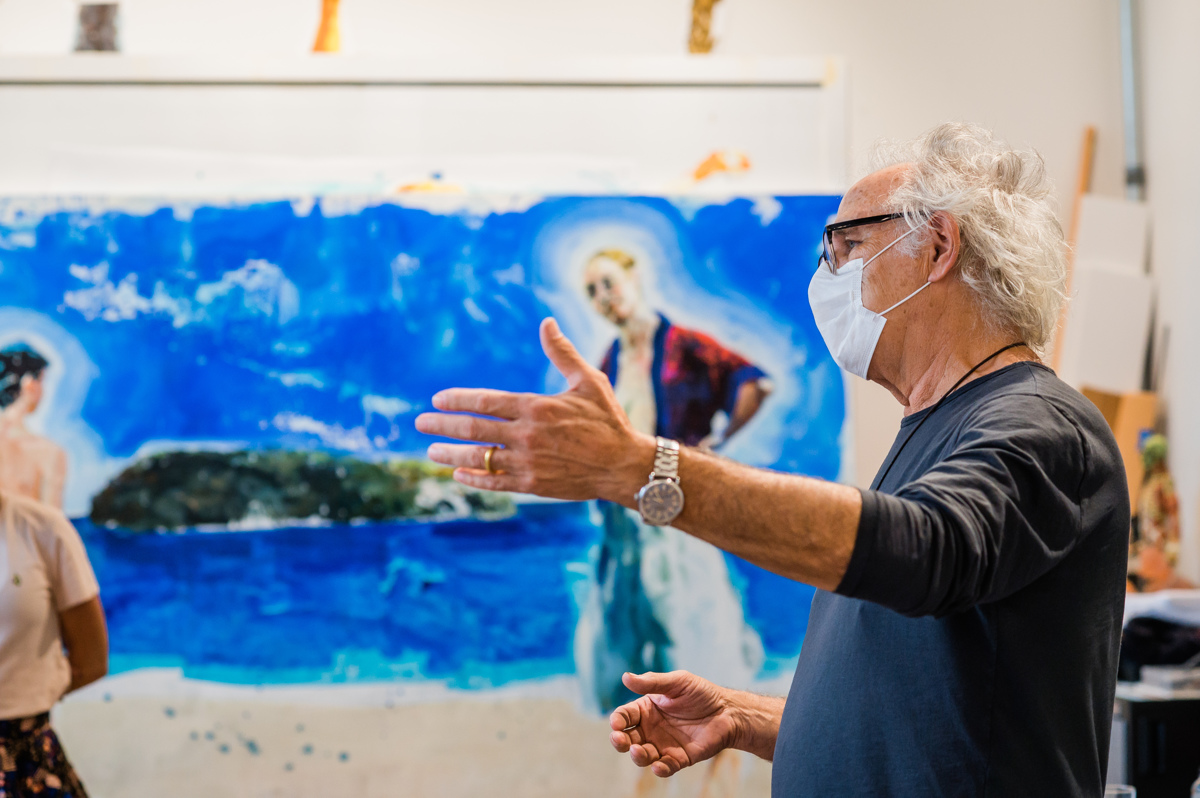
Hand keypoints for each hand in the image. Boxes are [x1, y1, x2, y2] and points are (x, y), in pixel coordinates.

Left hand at [415, 318, 654, 502]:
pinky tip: (458, 474)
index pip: (485, 401)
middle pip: (474, 430)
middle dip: (442, 426)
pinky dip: (474, 478)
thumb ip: (562, 353)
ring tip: (431, 452)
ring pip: (479, 458)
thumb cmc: (607, 419)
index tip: (437, 400)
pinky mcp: (533, 484)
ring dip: (450, 455)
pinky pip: (495, 482)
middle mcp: (527, 435)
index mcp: (536, 406)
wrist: (624, 464)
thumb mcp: (588, 381)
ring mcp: (528, 462)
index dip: (457, 400)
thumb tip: (546, 322)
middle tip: (420, 423)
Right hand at [608, 671, 740, 777]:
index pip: (625, 716)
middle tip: (620, 740)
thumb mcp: (677, 682)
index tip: (616, 724)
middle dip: (620, 741)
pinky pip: (665, 767)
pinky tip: (658, 766)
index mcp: (647, 709)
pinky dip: (660, 769)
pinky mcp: (679, 758)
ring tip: (638, 751)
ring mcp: (663, 745)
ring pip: (643, 756)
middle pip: (627, 739)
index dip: (617, 720)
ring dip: (637, 756)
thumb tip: (625, 677)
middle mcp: (651, 729)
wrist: (728, 711)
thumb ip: (652, 682)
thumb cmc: (701, 693)